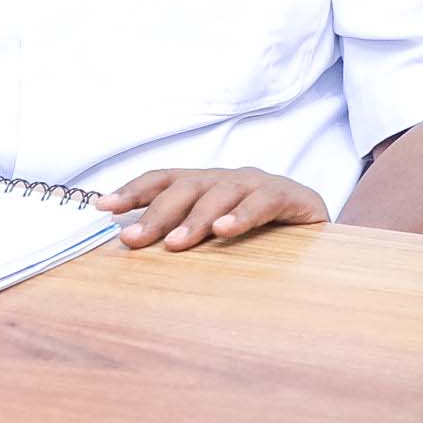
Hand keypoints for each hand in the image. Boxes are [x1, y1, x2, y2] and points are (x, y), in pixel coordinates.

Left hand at [102, 166, 327, 251]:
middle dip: (156, 213)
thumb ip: (181, 234)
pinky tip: (225, 232)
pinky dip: (242, 216)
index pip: (163, 180)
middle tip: (133, 239)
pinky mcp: (290, 196)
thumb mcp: (215, 233)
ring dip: (195, 219)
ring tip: (176, 245)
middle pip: (185, 187)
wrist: (319, 232)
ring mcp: (258, 184)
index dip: (132, 190)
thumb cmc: (259, 236)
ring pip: (220, 194)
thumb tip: (131, 243)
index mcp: (205, 184)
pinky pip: (262, 203)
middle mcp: (226, 178)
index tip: (103, 207)